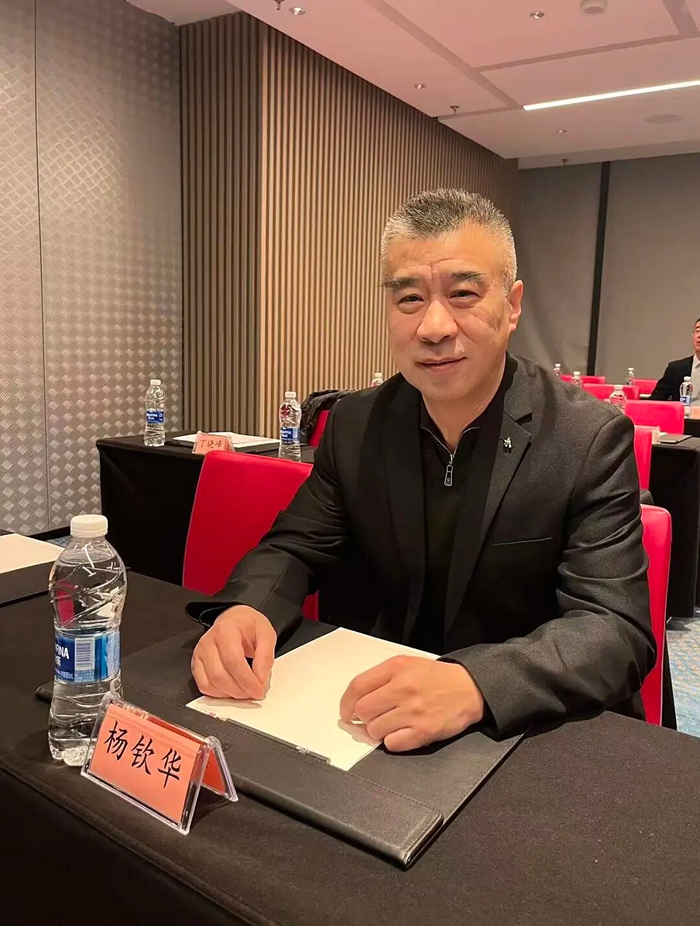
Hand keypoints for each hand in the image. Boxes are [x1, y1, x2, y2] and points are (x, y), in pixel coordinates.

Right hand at [192, 606, 276, 700]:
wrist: (235, 619)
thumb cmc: (248, 625)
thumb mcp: (266, 634)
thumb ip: (265, 657)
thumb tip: (260, 681)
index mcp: (226, 630)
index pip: (233, 660)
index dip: (247, 680)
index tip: (258, 690)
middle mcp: (208, 641)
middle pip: (219, 675)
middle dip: (239, 690)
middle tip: (254, 693)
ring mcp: (200, 653)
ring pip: (210, 684)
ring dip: (230, 694)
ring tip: (245, 691)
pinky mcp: (196, 664)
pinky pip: (203, 686)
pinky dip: (218, 694)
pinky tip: (231, 690)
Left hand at [339, 656, 483, 751]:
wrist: (468, 688)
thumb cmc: (435, 678)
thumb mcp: (406, 665)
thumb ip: (380, 679)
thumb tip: (354, 704)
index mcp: (396, 668)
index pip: (358, 686)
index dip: (346, 702)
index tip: (345, 711)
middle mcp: (404, 688)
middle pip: (363, 711)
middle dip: (364, 718)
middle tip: (374, 717)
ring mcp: (414, 711)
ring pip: (375, 730)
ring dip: (379, 730)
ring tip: (393, 723)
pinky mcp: (423, 731)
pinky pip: (392, 744)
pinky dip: (393, 741)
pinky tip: (403, 731)